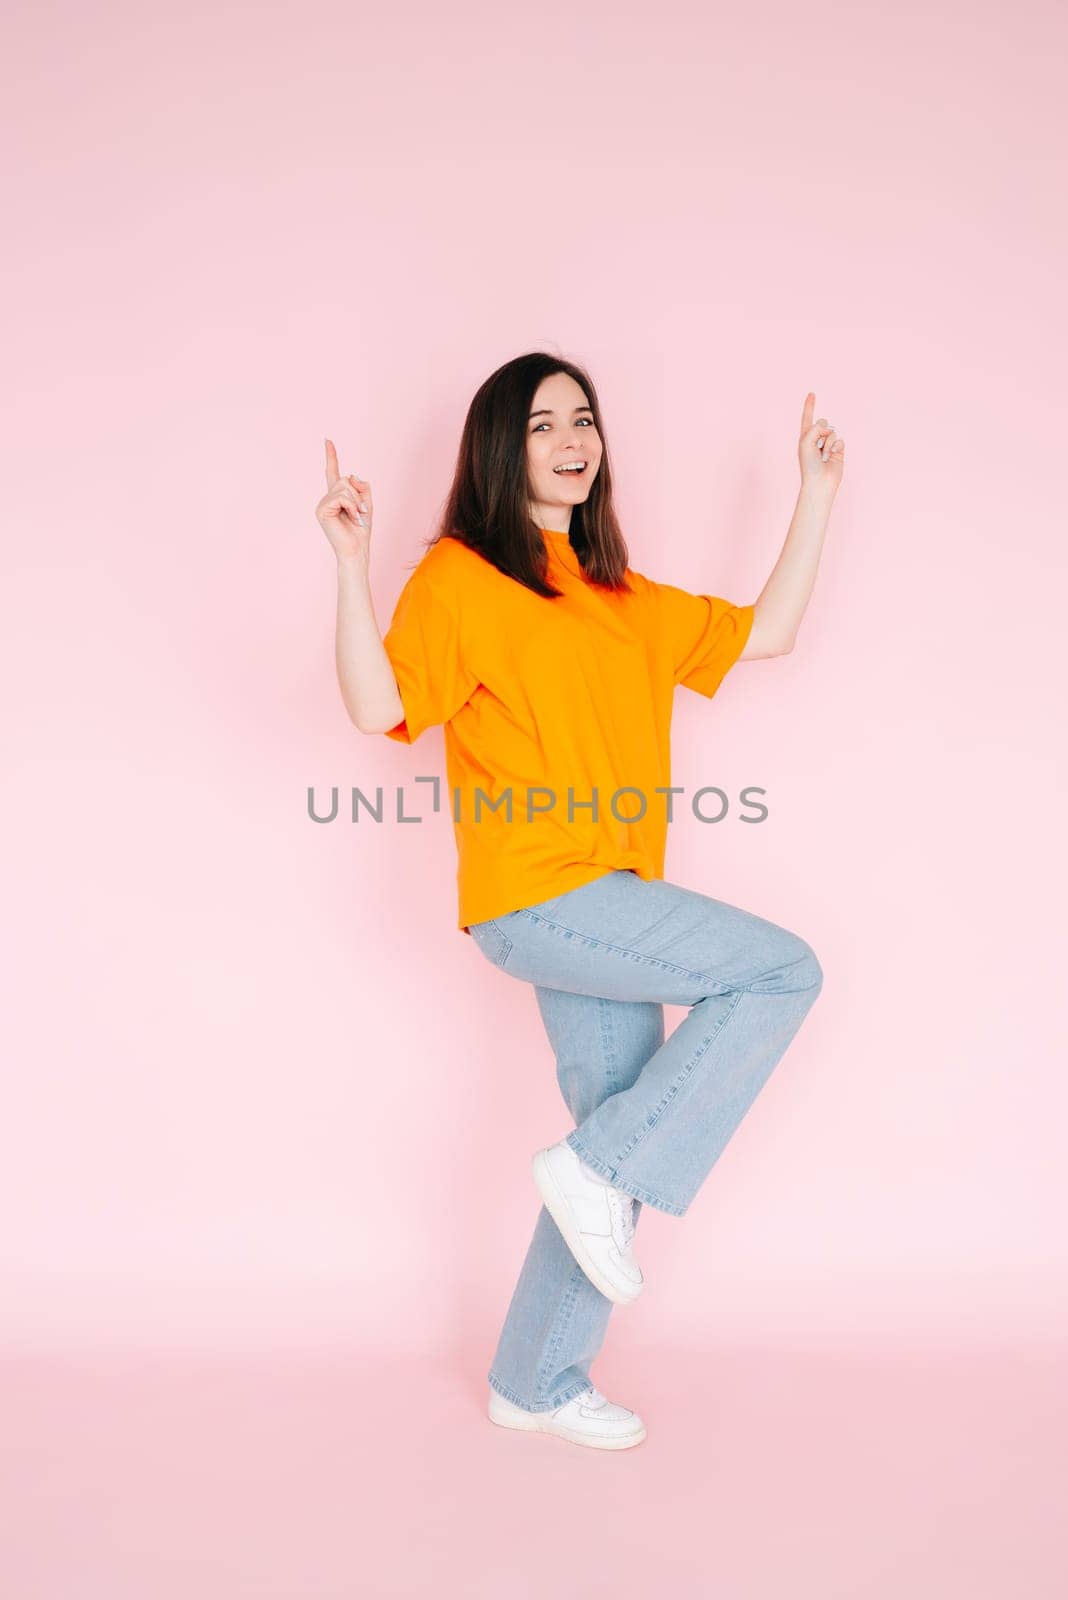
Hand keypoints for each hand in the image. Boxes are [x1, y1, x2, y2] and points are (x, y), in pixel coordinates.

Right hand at [315, 439, 373, 561]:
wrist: (356, 549)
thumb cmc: (361, 530)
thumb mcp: (366, 503)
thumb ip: (362, 486)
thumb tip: (351, 476)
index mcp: (336, 497)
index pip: (333, 472)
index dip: (331, 456)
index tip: (327, 441)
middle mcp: (327, 498)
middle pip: (344, 480)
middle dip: (357, 494)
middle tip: (360, 513)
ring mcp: (322, 504)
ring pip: (343, 487)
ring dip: (355, 502)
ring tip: (356, 517)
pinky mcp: (321, 509)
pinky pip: (341, 496)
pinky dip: (351, 506)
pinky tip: (351, 518)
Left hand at [798, 393, 844, 492]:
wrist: (820, 481)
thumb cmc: (809, 464)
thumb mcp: (806, 442)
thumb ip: (815, 428)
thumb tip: (829, 427)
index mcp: (805, 436)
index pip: (807, 418)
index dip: (810, 406)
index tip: (812, 393)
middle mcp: (816, 438)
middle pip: (823, 421)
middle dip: (821, 431)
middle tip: (817, 446)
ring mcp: (828, 444)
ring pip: (832, 431)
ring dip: (827, 443)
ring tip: (823, 456)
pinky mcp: (838, 450)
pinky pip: (840, 439)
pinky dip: (835, 447)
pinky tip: (831, 457)